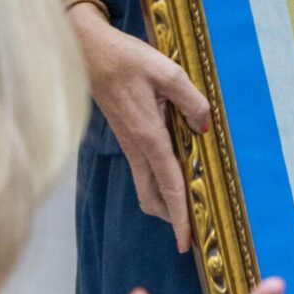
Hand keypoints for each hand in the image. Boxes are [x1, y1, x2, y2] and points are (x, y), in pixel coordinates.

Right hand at [68, 0, 211, 252]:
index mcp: (149, 136)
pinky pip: (143, 169)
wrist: (88, 51)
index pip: (169, 184)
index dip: (179, 214)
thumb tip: (204, 128)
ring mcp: (128, 143)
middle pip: (153, 195)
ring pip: (145, 185)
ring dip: (163, 201)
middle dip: (170, 216)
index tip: (185, 242)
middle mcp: (136, 146)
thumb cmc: (127, 59)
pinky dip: (157, 182)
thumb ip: (191, 100)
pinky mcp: (125, 135)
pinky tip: (172, 176)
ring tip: (184, 211)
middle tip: (189, 234)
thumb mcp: (167, 72)